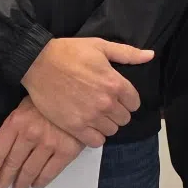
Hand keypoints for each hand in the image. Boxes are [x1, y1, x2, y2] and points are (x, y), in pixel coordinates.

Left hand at [0, 96, 85, 187]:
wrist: (77, 95)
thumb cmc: (47, 101)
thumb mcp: (24, 107)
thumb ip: (13, 128)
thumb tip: (2, 153)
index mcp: (16, 122)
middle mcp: (30, 134)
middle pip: (12, 163)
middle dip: (4, 179)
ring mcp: (49, 144)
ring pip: (30, 170)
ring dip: (21, 183)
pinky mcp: (66, 151)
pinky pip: (50, 172)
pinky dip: (41, 181)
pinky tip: (35, 184)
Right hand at [20, 37, 151, 144]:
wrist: (37, 62)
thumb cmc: (68, 52)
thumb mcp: (100, 46)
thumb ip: (127, 53)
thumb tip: (150, 55)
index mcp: (116, 83)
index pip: (135, 103)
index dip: (126, 99)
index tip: (115, 95)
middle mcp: (106, 102)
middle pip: (124, 118)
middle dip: (116, 112)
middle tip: (103, 104)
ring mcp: (90, 116)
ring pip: (112, 131)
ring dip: (106, 124)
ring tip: (94, 114)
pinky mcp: (75, 126)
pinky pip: (96, 141)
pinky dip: (95, 136)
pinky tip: (87, 125)